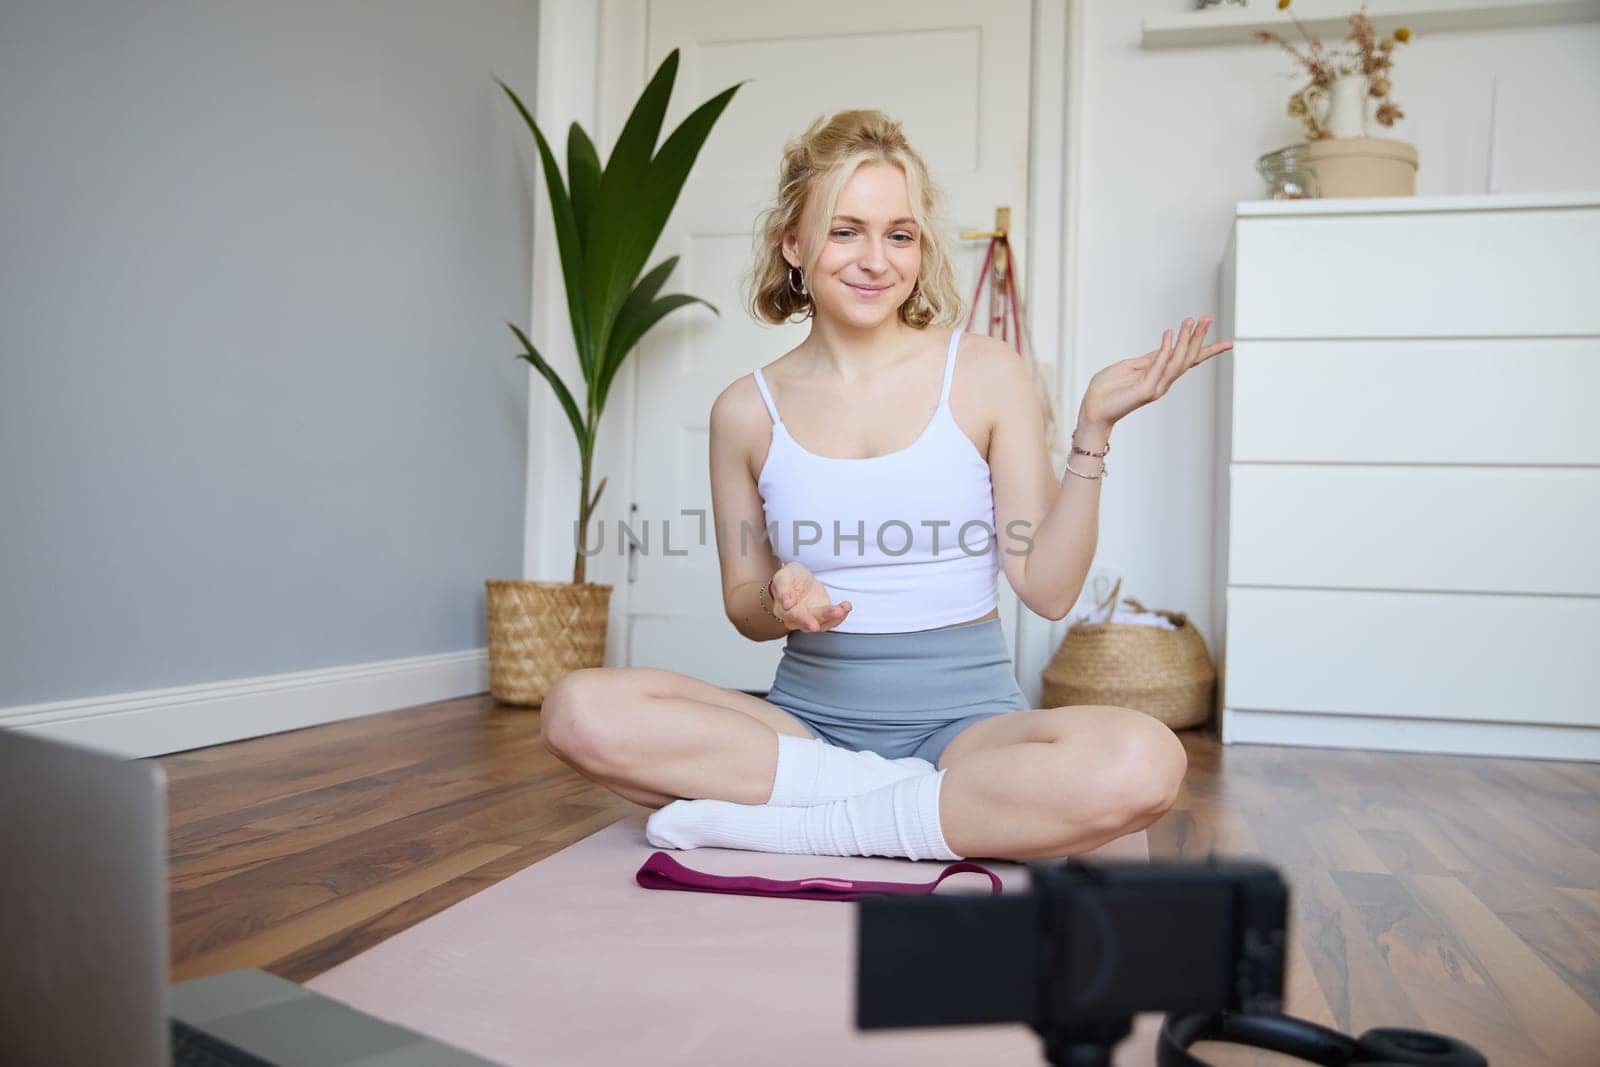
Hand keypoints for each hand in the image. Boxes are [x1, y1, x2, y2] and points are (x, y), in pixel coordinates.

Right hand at [771, 563, 852, 632]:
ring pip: (824, 622)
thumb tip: (787, 604)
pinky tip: (846, 606)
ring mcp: (812, 619)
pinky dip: (841, 614)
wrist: (798, 579)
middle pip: (811, 622)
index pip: (794, 616)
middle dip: (825, 617)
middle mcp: (797, 619)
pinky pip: (833, 619)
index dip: (804, 620)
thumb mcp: (783, 576)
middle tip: (836, 612)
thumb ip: (784, 589)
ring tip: (845, 607)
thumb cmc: (789, 578)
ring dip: (836, 617)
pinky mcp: (823, 616)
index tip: (813, 624)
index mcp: (784, 610)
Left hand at [1080, 315, 1233, 430]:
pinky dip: (1165, 349)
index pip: (1188, 360)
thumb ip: (1149, 358)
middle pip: (1187, 357)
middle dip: (1199, 337)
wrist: (1092, 408)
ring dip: (1185, 340)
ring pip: (1177, 361)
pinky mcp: (1144, 389)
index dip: (1207, 350)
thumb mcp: (1130, 366)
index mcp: (1159, 374)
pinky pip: (1158, 366)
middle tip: (1208, 318)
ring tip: (1191, 321)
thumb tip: (1167, 343)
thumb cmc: (1106, 389)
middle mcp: (1162, 382)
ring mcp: (1155, 386)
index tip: (1229, 343)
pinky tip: (1170, 333)